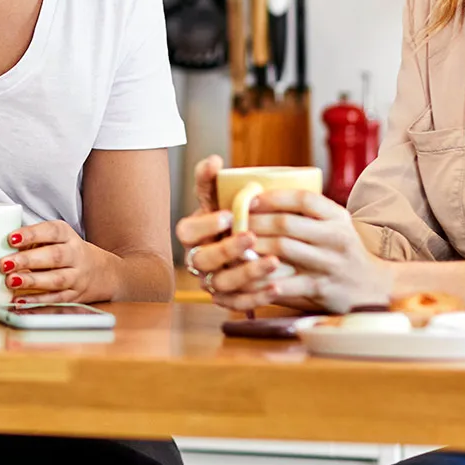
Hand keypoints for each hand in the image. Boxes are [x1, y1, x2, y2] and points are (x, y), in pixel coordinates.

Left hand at [0, 219, 121, 303]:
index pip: (51, 231)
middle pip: (54, 256)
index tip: (11, 238)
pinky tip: (20, 300)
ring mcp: (77, 276)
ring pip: (56, 279)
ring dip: (32, 281)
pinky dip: (37, 300)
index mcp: (68, 236)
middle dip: (28, 260)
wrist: (103, 272)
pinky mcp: (75, 295)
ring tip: (11, 281)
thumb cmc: (66, 251)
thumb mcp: (56, 239)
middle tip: (4, 263)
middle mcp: (75, 254)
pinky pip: (56, 298)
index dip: (31, 234)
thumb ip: (33, 240)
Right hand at [175, 156, 271, 307]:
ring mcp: (212, 281)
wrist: (253, 245)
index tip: (228, 215)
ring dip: (247, 273)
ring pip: (221, 283)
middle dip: (227, 249)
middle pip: (202, 260)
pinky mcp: (228, 299)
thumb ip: (212, 180)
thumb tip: (214, 161)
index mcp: (193, 234)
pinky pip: (238, 304)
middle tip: (251, 236)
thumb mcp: (220, 198)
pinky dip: (257, 297)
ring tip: (274, 262)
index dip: (205, 225)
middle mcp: (198, 259)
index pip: (187, 231)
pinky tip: (277, 286)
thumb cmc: (233, 218)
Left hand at [243, 190, 392, 313]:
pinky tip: (247, 276)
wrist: (374, 286)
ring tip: (233, 244)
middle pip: (286, 223)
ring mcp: (329, 264)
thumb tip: (260, 196)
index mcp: (337, 217)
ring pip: (282, 249)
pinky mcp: (321, 288)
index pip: (303, 198)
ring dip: (253, 246)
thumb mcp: (336, 225)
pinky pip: (287, 282)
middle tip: (232, 223)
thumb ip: (308, 213)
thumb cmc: (343, 250)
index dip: (273, 197)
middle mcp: (335, 238)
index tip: (250, 199)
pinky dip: (265, 278)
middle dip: (254, 222)